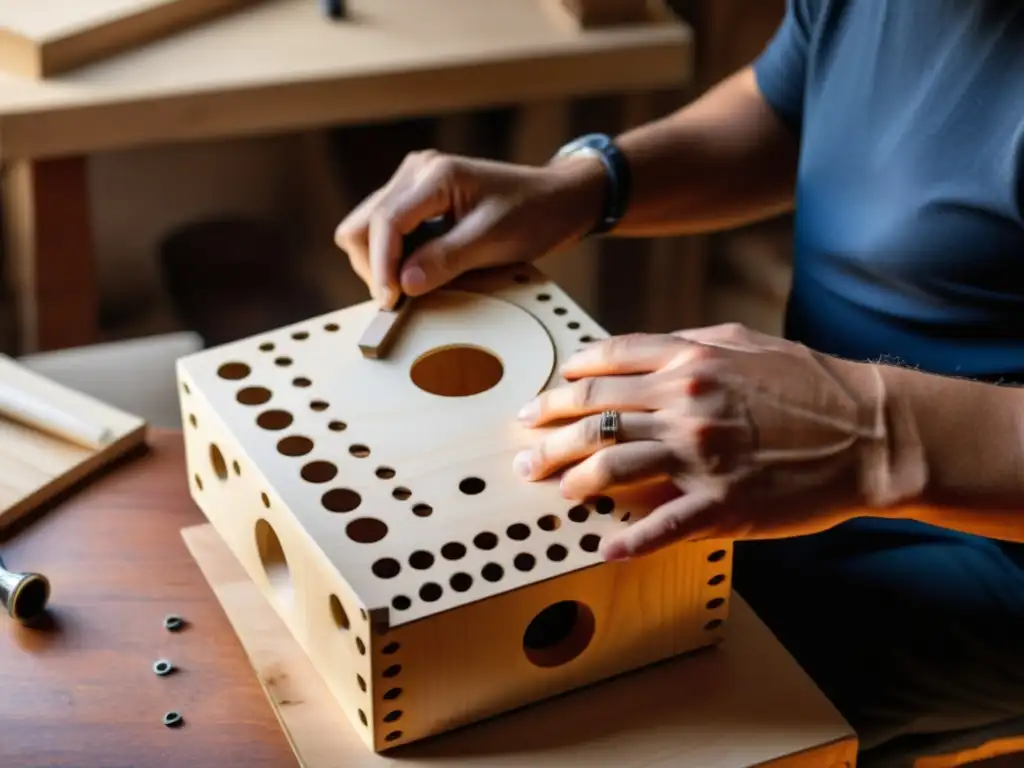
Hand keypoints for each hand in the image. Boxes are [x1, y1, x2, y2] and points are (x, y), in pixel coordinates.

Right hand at [334, 150, 603, 308]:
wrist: (556, 200)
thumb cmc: (533, 214)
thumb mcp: (494, 240)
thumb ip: (446, 259)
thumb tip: (404, 284)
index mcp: (435, 174)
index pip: (386, 222)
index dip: (382, 266)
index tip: (391, 302)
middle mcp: (415, 172)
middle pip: (361, 224)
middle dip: (373, 266)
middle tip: (398, 301)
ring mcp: (412, 183)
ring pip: (366, 229)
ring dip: (379, 263)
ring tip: (409, 289)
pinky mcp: (416, 200)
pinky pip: (385, 232)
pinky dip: (391, 257)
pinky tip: (416, 274)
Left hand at [513, 324, 927, 559]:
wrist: (871, 431)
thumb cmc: (809, 384)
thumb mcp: (745, 341)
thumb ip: (687, 343)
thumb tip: (637, 350)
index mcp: (688, 361)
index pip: (603, 366)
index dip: (562, 383)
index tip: (541, 399)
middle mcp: (685, 402)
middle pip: (591, 415)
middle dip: (545, 433)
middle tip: (521, 451)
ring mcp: (701, 454)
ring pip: (610, 462)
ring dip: (571, 478)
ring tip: (554, 490)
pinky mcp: (723, 502)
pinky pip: (662, 524)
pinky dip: (628, 538)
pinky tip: (604, 548)